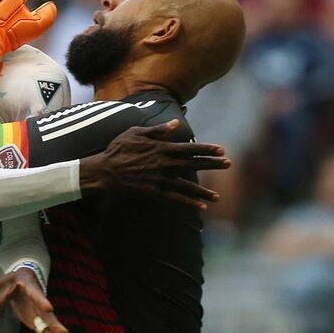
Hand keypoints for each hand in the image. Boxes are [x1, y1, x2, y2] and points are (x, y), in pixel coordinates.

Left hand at [0, 269, 68, 332]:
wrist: (21, 281)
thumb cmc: (10, 282)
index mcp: (29, 288)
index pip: (36, 294)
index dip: (42, 301)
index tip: (49, 308)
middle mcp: (38, 302)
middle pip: (47, 314)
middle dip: (55, 324)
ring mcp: (38, 313)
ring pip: (48, 326)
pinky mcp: (36, 321)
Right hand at [79, 119, 230, 209]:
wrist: (104, 171)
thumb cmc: (118, 149)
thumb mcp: (135, 133)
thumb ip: (158, 130)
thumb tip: (176, 124)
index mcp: (161, 148)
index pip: (189, 148)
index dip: (206, 149)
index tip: (221, 150)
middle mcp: (164, 164)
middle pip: (193, 165)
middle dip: (212, 165)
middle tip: (229, 165)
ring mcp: (160, 180)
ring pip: (187, 186)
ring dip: (203, 191)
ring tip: (217, 197)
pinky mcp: (154, 193)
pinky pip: (175, 199)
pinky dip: (189, 203)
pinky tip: (201, 207)